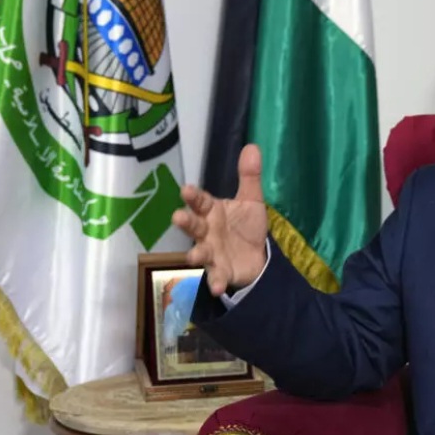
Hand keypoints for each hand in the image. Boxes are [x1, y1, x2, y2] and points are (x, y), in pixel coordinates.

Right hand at [172, 144, 268, 296]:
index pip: (201, 201)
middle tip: (177, 217)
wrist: (256, 256)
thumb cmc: (245, 225)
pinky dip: (216, 282)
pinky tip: (217, 288)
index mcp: (212, 211)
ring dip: (196, 254)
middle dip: (186, 222)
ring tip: (194, 256)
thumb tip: (252, 146)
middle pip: (194, 226)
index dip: (194, 197)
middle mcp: (206, 232)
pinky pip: (216, 277)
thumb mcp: (251, 200)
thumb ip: (249, 176)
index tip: (186, 190)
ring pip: (200, 252)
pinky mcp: (220, 271)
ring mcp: (211, 253)